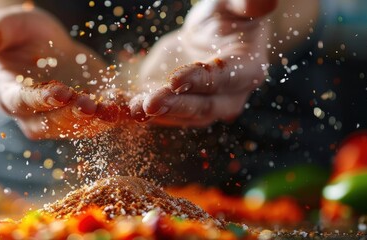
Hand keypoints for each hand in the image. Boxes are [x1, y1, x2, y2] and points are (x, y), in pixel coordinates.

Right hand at [0, 5, 124, 138]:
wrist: (40, 45)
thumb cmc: (17, 35)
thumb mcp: (5, 28)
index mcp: (9, 94)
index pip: (22, 102)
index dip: (40, 100)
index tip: (59, 92)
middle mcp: (34, 114)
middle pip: (51, 124)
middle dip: (72, 117)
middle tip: (90, 106)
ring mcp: (61, 117)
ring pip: (78, 127)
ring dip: (98, 121)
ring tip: (116, 110)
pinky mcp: (84, 112)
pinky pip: (99, 119)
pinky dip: (116, 115)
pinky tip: (131, 105)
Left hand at [130, 0, 276, 126]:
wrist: (207, 37)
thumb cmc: (225, 18)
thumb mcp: (231, 6)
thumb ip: (246, 4)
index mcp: (247, 70)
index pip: (225, 78)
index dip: (201, 80)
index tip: (176, 78)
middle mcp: (228, 96)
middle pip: (203, 106)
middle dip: (175, 105)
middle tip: (150, 102)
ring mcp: (202, 107)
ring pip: (180, 115)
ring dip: (156, 114)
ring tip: (133, 108)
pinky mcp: (178, 109)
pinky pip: (159, 115)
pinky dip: (139, 112)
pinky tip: (119, 107)